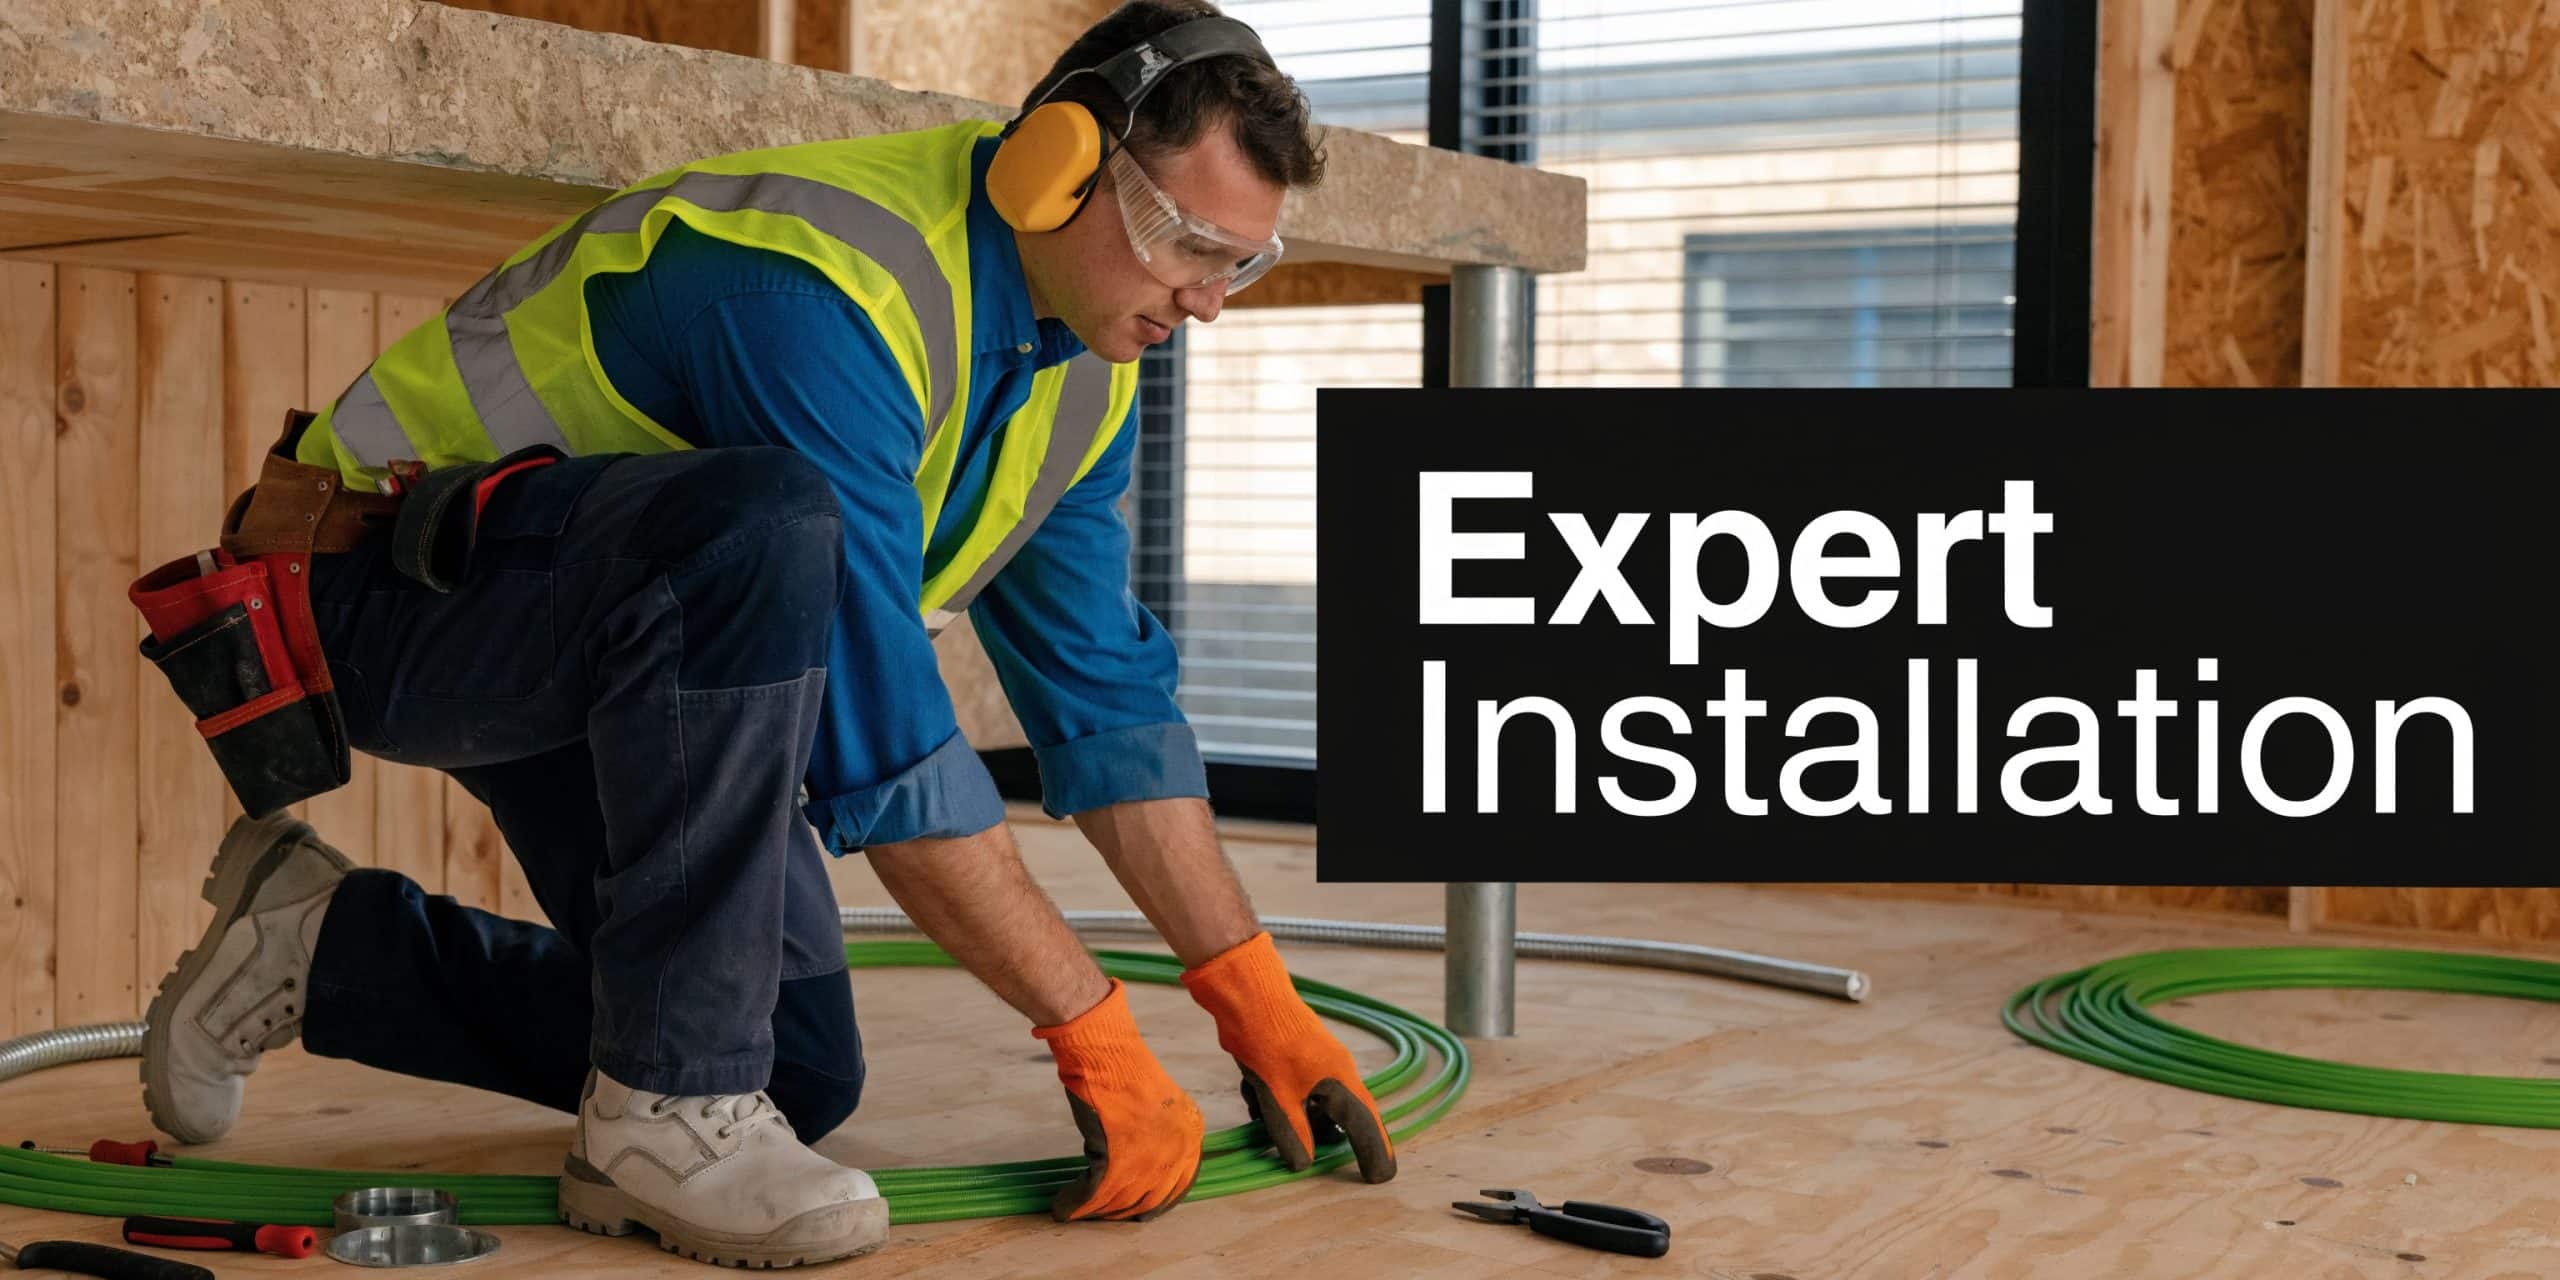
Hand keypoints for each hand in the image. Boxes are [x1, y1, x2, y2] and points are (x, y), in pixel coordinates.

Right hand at [1032, 978, 1205, 1220]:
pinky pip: (1094, 1194)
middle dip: (1124, 1211)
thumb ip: (1159, 1134)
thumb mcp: (1159, 1103)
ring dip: (1097, 1211)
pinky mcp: (1117, 1161)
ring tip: (1078, 1210)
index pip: (1177, 1185)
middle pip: (1149, 1199)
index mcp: (1190, 1134)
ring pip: (1120, 1201)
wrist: (1105, 1049)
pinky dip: (1075, 1204)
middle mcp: (1176, 1151)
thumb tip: (1143, 1163)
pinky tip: (1063, 1207)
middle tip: (1104, 1214)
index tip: (1135, 1209)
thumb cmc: (1123, 1066)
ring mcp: (1148, 1158)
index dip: (1154, 1202)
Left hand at [1181, 932, 1396, 1181]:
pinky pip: (1292, 1088)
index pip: (1365, 1125)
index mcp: (1340, 1082)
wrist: (1248, 994)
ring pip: (1308, 1103)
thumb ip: (1293, 1134)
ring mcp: (1316, 1062)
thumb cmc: (1268, 1043)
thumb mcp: (1278, 1097)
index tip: (1380, 1178)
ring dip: (1287, 1115)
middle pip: (1336, 1118)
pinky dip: (1274, 1096)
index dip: (1373, 1153)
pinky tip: (1250, 1088)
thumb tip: (1304, 1164)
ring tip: (1258, 1105)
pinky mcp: (1296, 1055)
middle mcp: (1335, 1072)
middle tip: (1300, 1150)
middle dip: (1314, 1134)